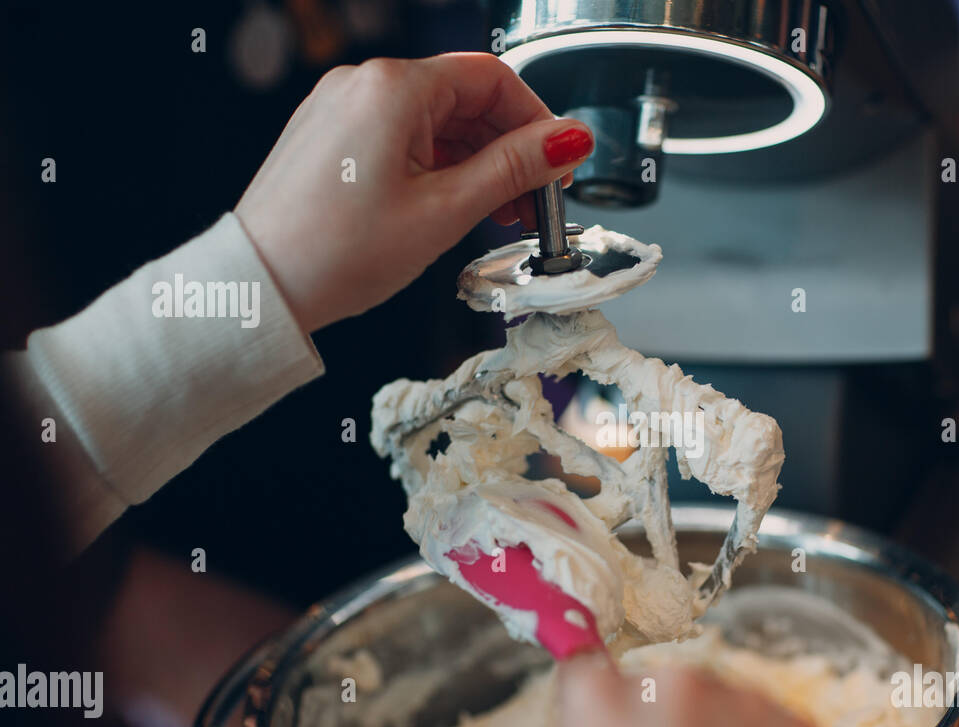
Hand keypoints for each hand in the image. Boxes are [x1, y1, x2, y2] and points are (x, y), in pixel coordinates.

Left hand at [234, 53, 593, 333]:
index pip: (493, 79)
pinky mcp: (332, 137)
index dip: (538, 123)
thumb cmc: (335, 253)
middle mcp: (364, 84)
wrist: (260, 287)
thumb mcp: (446, 210)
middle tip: (534, 203)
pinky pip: (402, 137)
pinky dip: (439, 167)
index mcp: (394, 88)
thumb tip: (569, 140)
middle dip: (509, 150)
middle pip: (466, 100)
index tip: (560, 166)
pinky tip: (455, 207)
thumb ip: (514, 168)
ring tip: (498, 215)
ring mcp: (343, 108)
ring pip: (436, 122)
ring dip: (477, 164)